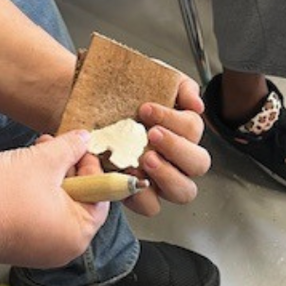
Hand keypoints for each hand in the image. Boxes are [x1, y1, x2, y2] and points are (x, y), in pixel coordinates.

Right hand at [0, 131, 107, 267]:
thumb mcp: (41, 161)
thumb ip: (69, 148)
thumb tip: (83, 140)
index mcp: (78, 232)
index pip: (101, 194)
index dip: (89, 165)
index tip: (76, 147)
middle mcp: (64, 247)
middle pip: (79, 199)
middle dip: (66, 168)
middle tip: (52, 146)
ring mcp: (42, 249)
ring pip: (57, 205)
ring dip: (49, 177)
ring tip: (32, 155)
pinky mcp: (21, 246)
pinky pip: (39, 215)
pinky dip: (35, 194)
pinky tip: (20, 174)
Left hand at [125, 76, 210, 216]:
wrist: (86, 109)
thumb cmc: (123, 96)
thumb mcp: (152, 79)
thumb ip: (180, 87)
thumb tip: (197, 104)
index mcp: (182, 131)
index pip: (193, 129)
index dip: (173, 119)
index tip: (145, 109)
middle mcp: (177, 158)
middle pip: (199, 164)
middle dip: (177, 149)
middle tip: (152, 135)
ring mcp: (160, 180)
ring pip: (183, 191)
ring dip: (167, 176)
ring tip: (145, 159)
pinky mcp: (138, 194)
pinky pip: (150, 206)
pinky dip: (141, 195)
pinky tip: (126, 176)